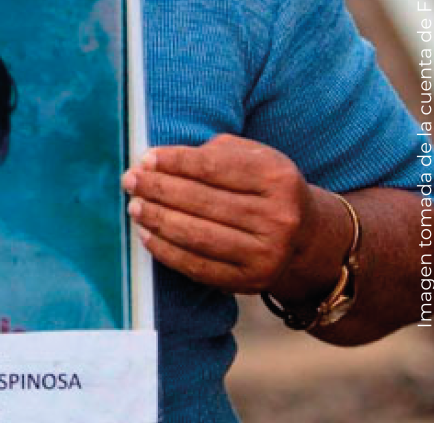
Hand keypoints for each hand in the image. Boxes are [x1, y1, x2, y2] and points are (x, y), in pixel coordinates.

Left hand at [121, 134, 336, 297]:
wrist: (303, 236)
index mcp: (277, 178)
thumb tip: (157, 160)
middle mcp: (277, 217)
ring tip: (134, 207)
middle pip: (202, 200)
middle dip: (159, 188)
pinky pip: (198, 266)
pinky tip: (147, 236)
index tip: (145, 158)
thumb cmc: (263, 187)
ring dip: (158, 219)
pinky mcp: (251, 281)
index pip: (213, 166)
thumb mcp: (253, 158)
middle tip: (130, 181)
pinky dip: (167, 251)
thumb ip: (213, 152)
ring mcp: (267, 253)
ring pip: (198, 234)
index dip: (175, 162)